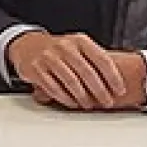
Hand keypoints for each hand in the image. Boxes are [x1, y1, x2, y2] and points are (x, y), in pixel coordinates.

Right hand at [7, 31, 126, 109]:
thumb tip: (116, 81)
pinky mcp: (36, 69)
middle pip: (87, 73)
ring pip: (71, 82)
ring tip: (89, 105)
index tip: (120, 90)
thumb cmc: (58, 50)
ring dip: (83, 97)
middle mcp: (64, 47)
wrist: (26, 44)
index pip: (102, 59)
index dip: (113, 77)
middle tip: (107, 102)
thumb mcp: (77, 46)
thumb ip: (94, 59)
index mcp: (79, 41)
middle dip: (100, 91)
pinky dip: (65, 98)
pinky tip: (72, 103)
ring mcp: (48, 58)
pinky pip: (54, 87)